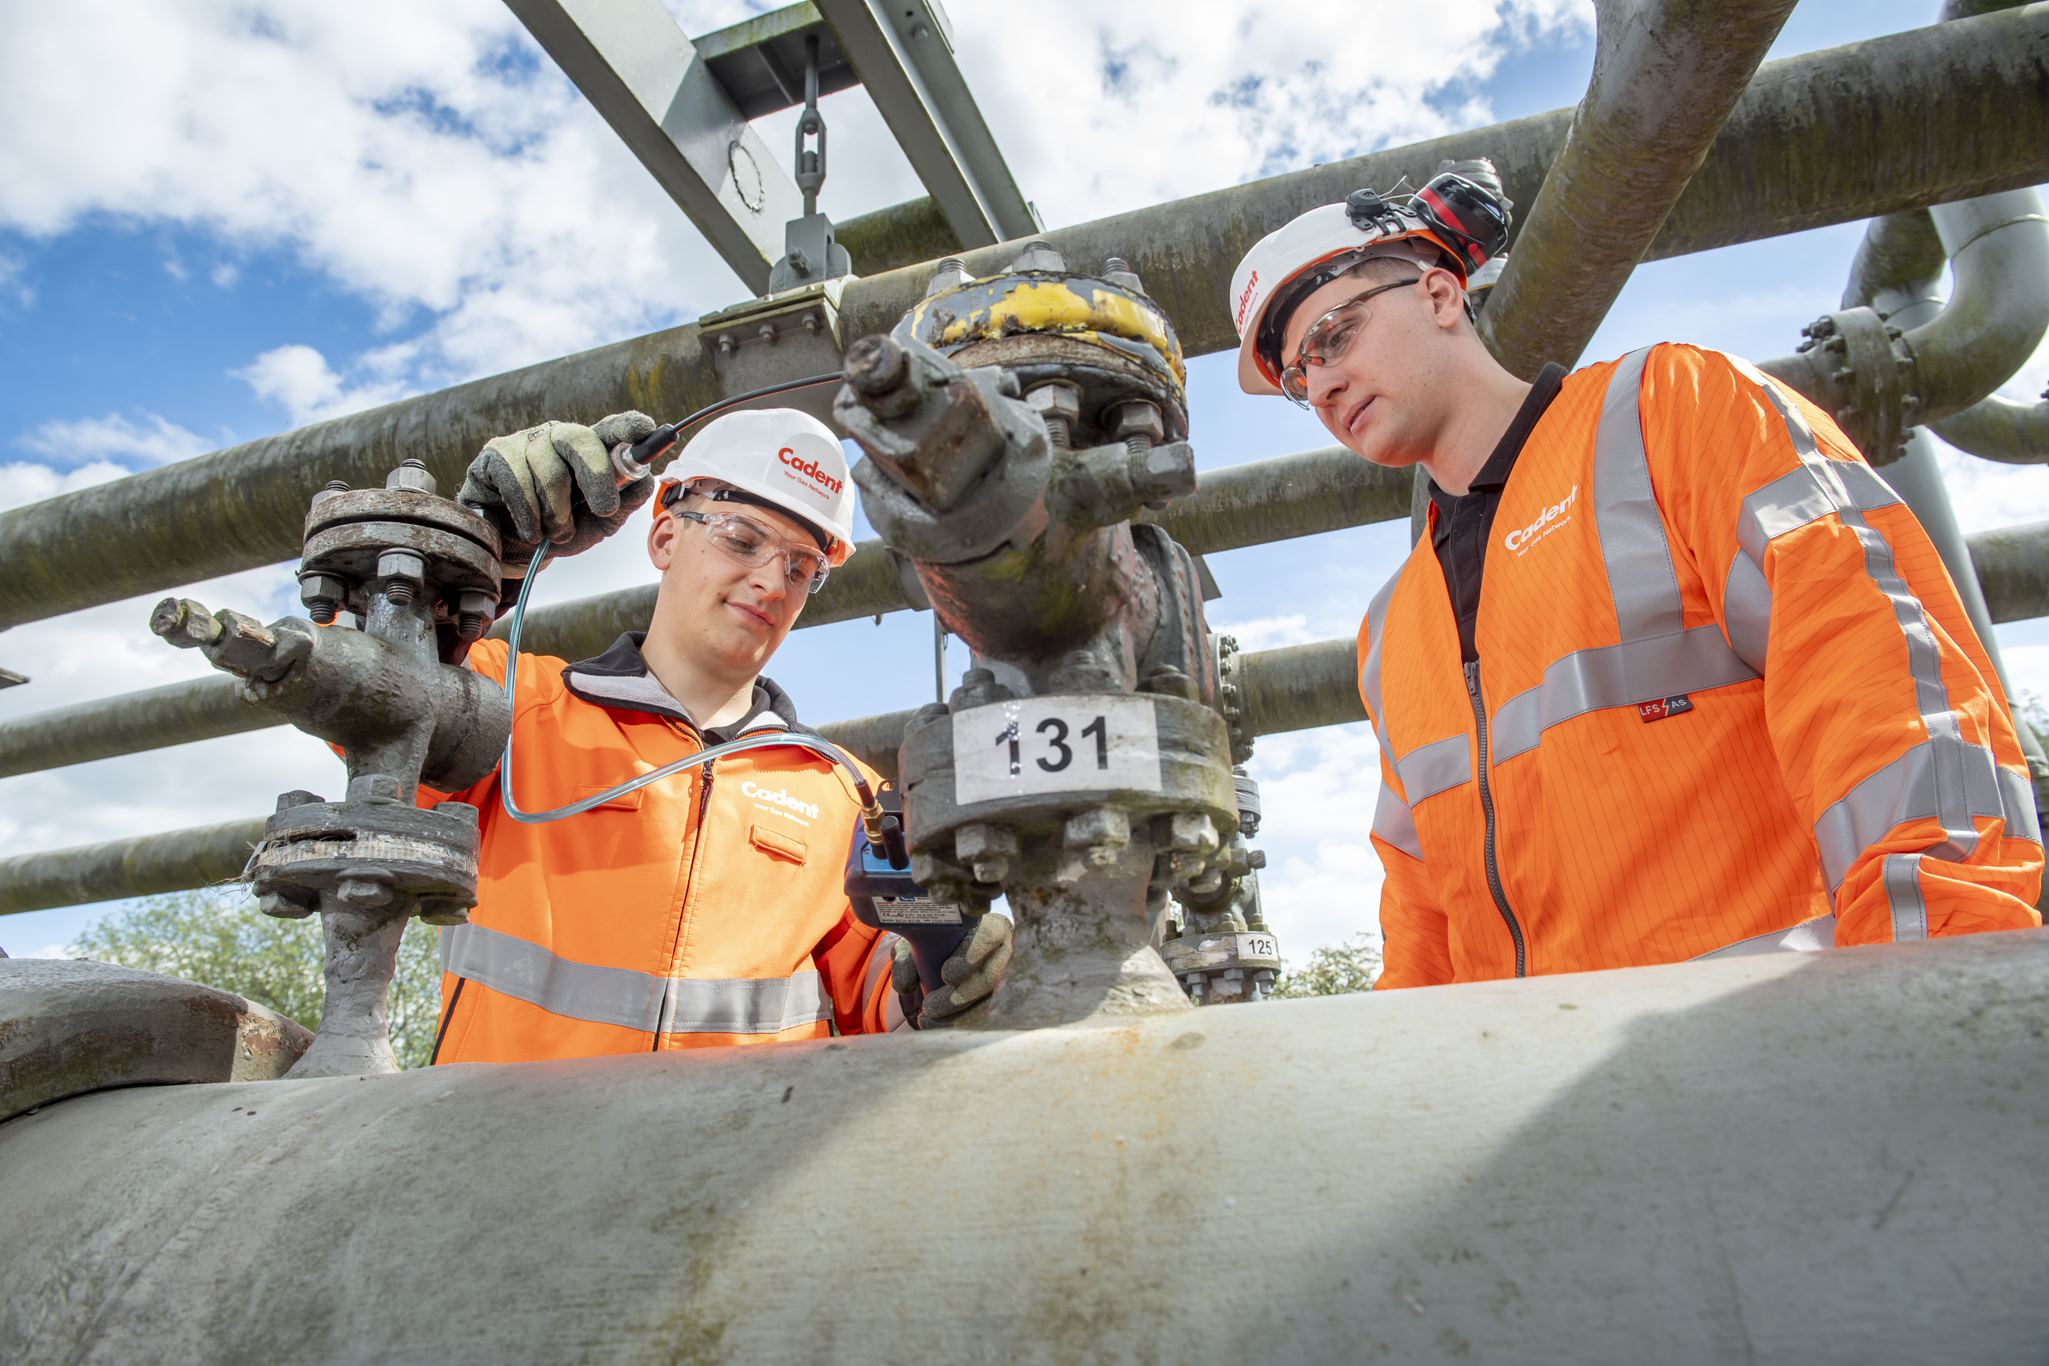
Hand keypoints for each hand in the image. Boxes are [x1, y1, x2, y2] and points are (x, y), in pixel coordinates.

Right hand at [457, 411, 658, 560]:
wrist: (514, 550)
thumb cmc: (562, 530)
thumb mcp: (600, 523)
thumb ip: (625, 502)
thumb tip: (646, 479)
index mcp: (590, 450)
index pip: (610, 428)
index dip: (626, 426)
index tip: (645, 430)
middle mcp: (558, 437)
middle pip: (579, 438)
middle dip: (596, 476)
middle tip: (604, 509)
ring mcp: (525, 442)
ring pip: (548, 465)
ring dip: (557, 510)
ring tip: (557, 532)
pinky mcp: (495, 454)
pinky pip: (516, 477)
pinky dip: (528, 512)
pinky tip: (532, 530)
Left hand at [890, 913, 1012, 1027]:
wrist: (943, 956)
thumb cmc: (935, 942)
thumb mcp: (918, 942)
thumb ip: (907, 958)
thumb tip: (907, 986)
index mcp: (992, 928)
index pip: (989, 936)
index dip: (971, 955)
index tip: (946, 974)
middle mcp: (1005, 953)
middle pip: (990, 977)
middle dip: (961, 995)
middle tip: (929, 1005)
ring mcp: (1006, 980)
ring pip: (988, 1002)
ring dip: (957, 1016)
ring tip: (927, 1019)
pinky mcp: (1000, 1001)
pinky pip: (983, 1017)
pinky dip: (958, 1024)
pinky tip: (935, 1026)